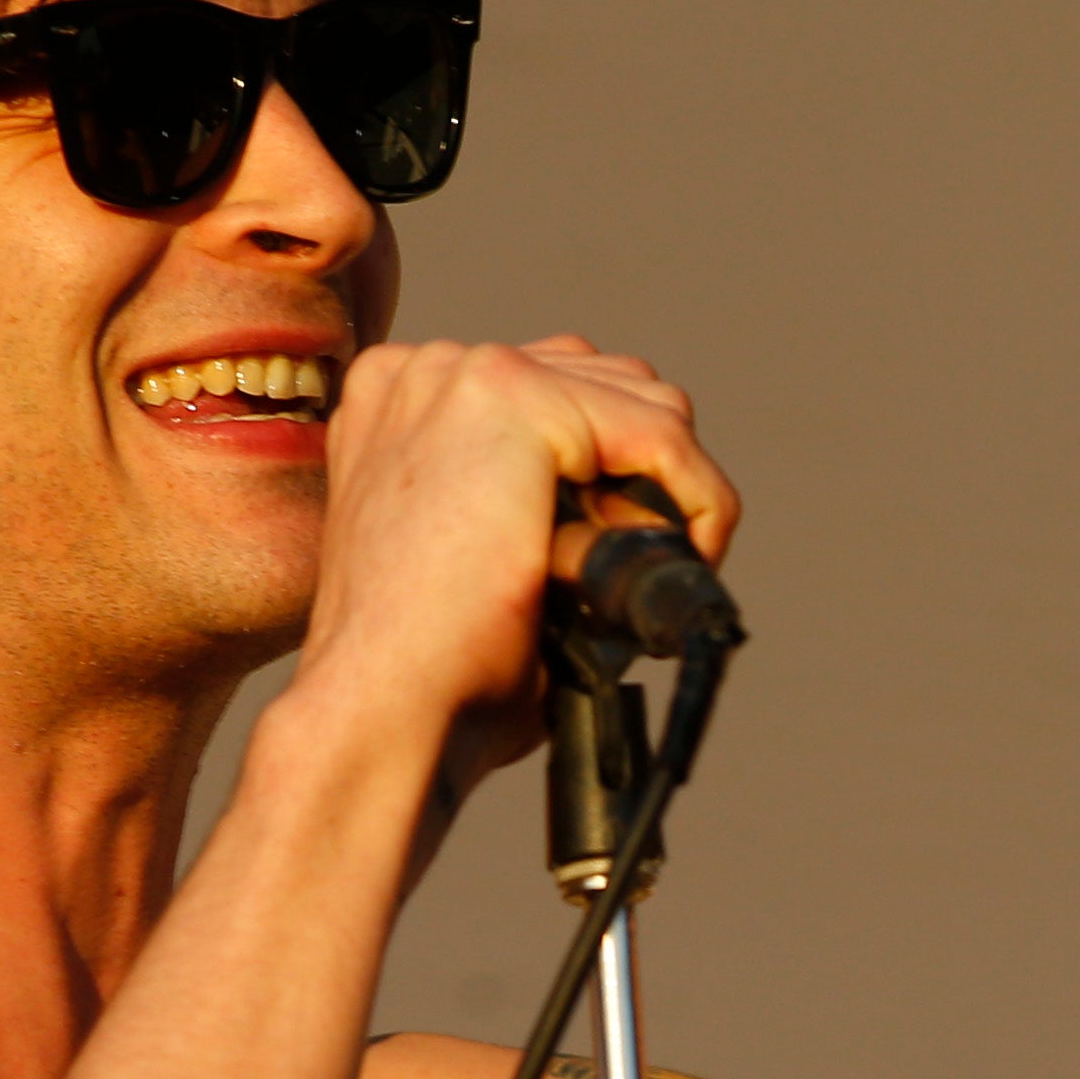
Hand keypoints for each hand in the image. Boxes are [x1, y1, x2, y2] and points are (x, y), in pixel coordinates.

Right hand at [296, 333, 740, 786]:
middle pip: (605, 383)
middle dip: (642, 473)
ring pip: (643, 402)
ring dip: (668, 488)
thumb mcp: (480, 563)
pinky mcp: (517, 399)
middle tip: (634, 568)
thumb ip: (534, 508)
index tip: (614, 552)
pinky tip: (686, 557)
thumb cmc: (428, 671)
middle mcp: (426, 371)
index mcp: (405, 406)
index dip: (608, 473)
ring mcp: (466, 372)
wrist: (382, 707)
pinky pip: (662, 433)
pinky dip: (697, 499)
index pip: (555, 393)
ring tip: (638, 572)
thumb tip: (637, 512)